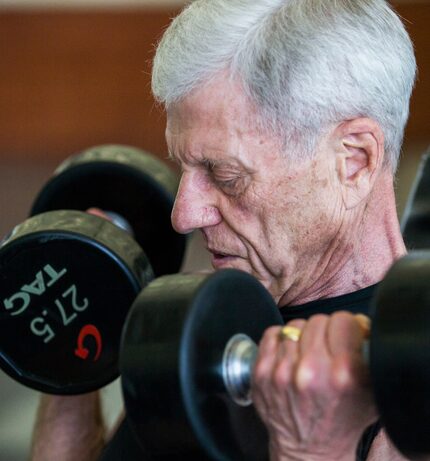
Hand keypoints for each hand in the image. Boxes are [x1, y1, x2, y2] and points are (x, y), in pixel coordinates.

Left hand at [252, 312, 376, 460]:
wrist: (308, 451)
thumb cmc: (341, 421)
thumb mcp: (371, 393)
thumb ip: (370, 355)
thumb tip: (360, 323)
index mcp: (343, 374)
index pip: (343, 320)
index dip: (346, 327)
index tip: (345, 335)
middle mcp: (311, 371)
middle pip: (318, 320)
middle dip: (325, 331)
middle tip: (327, 347)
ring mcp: (283, 371)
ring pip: (294, 327)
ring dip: (303, 337)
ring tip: (307, 355)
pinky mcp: (262, 372)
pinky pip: (272, 334)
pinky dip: (281, 339)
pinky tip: (290, 354)